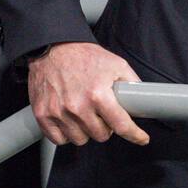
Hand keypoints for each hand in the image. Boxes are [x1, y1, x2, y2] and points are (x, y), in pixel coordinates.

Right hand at [28, 42, 149, 146]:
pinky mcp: (43, 114)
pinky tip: (70, 120)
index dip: (135, 135)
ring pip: (80, 140)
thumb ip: (131, 82)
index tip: (141, 139)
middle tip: (101, 113)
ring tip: (84, 114)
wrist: (53, 47)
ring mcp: (58, 112)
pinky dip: (66, 133)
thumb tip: (144, 98)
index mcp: (98, 94)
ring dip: (85, 130)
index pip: (121, 125)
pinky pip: (59, 139)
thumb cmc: (83, 56)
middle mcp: (78, 106)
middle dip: (105, 126)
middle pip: (101, 135)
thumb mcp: (115, 63)